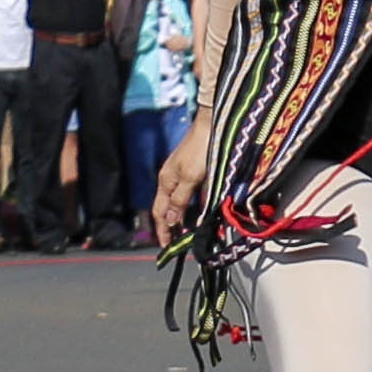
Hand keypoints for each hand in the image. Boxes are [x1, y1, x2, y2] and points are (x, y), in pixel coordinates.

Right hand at [148, 119, 209, 248]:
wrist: (212, 124)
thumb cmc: (201, 149)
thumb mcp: (191, 177)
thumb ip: (180, 199)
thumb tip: (169, 221)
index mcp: (166, 182)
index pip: (159, 212)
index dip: (162, 230)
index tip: (167, 248)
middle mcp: (171, 179)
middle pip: (168, 209)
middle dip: (171, 227)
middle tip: (178, 244)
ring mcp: (183, 175)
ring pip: (180, 202)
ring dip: (184, 218)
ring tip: (189, 233)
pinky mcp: (195, 171)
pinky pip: (192, 194)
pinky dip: (195, 207)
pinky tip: (202, 213)